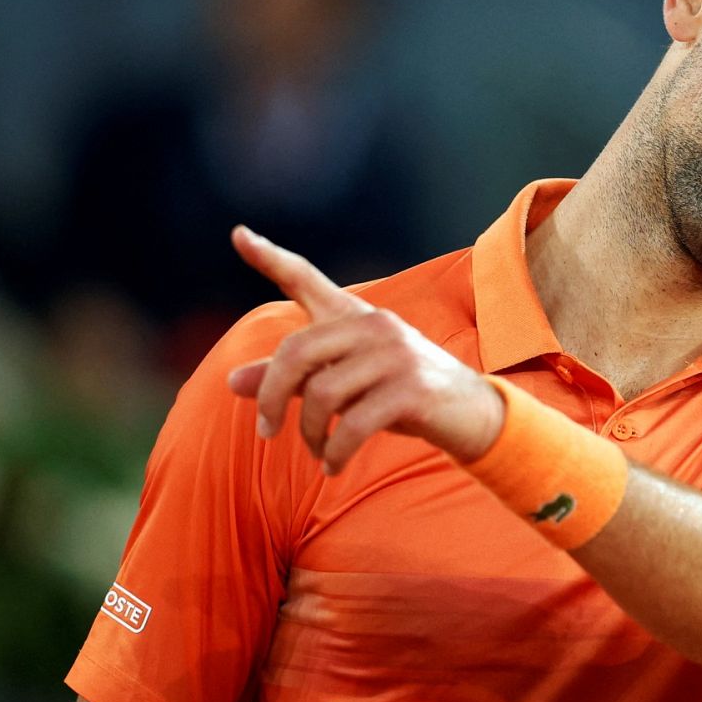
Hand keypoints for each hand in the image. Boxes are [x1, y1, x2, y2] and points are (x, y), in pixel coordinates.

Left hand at [225, 226, 503, 472]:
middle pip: (295, 352)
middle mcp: (374, 326)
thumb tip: (231, 383)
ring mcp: (395, 355)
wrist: (470, 414)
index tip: (239, 235)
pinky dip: (335, 453)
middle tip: (266, 431)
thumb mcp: (344, 384)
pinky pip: (353, 425)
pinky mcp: (411, 390)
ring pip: (321, 395)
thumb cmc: (399, 395)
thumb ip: (291, 379)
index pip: (306, 280)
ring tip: (318, 453)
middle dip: (271, 397)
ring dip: (310, 434)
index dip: (270, 258)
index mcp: (355, 316)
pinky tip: (332, 466)